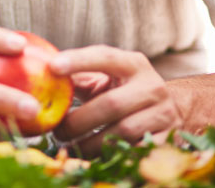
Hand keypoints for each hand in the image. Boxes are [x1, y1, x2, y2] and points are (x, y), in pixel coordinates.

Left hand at [48, 45, 183, 155]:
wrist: (170, 109)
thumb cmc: (125, 91)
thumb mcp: (107, 78)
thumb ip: (79, 76)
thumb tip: (43, 75)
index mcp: (134, 64)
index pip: (105, 57)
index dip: (79, 60)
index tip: (53, 67)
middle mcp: (152, 86)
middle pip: (111, 104)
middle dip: (79, 121)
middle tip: (57, 131)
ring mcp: (164, 114)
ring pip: (123, 132)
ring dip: (91, 143)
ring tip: (71, 147)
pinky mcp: (169, 140)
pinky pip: (136, 152)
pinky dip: (113, 157)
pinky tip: (94, 158)